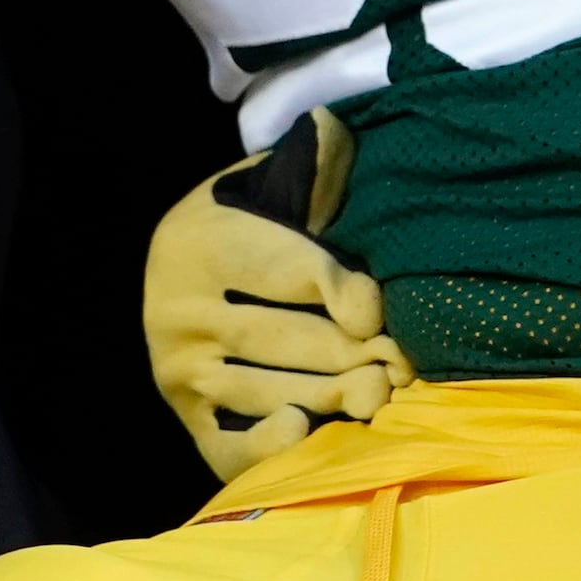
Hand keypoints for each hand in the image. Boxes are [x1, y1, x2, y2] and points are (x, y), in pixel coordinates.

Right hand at [146, 110, 412, 480]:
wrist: (179, 265)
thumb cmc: (248, 218)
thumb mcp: (269, 180)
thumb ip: (311, 165)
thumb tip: (341, 135)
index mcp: (205, 242)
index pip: (290, 271)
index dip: (344, 290)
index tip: (378, 308)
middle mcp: (180, 308)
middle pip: (287, 339)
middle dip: (354, 352)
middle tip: (401, 364)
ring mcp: (179, 368)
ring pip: (269, 390)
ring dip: (333, 397)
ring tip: (379, 392)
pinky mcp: (185, 414)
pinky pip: (226, 443)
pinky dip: (266, 445)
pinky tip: (304, 432)